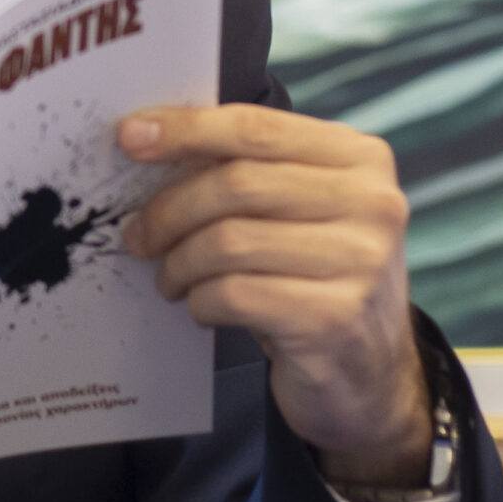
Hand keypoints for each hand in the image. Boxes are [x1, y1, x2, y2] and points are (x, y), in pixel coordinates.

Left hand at [118, 105, 432, 486]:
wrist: (370, 373)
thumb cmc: (318, 277)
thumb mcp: (303, 211)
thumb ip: (252, 171)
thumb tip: (153, 140)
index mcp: (360, 158)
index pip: (257, 128)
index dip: (186, 129)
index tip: (131, 136)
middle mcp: (371, 203)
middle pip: (237, 183)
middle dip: (170, 209)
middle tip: (139, 234)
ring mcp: (359, 262)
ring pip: (228, 241)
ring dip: (180, 262)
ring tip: (170, 278)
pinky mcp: (333, 319)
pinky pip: (234, 294)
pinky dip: (201, 300)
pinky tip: (202, 306)